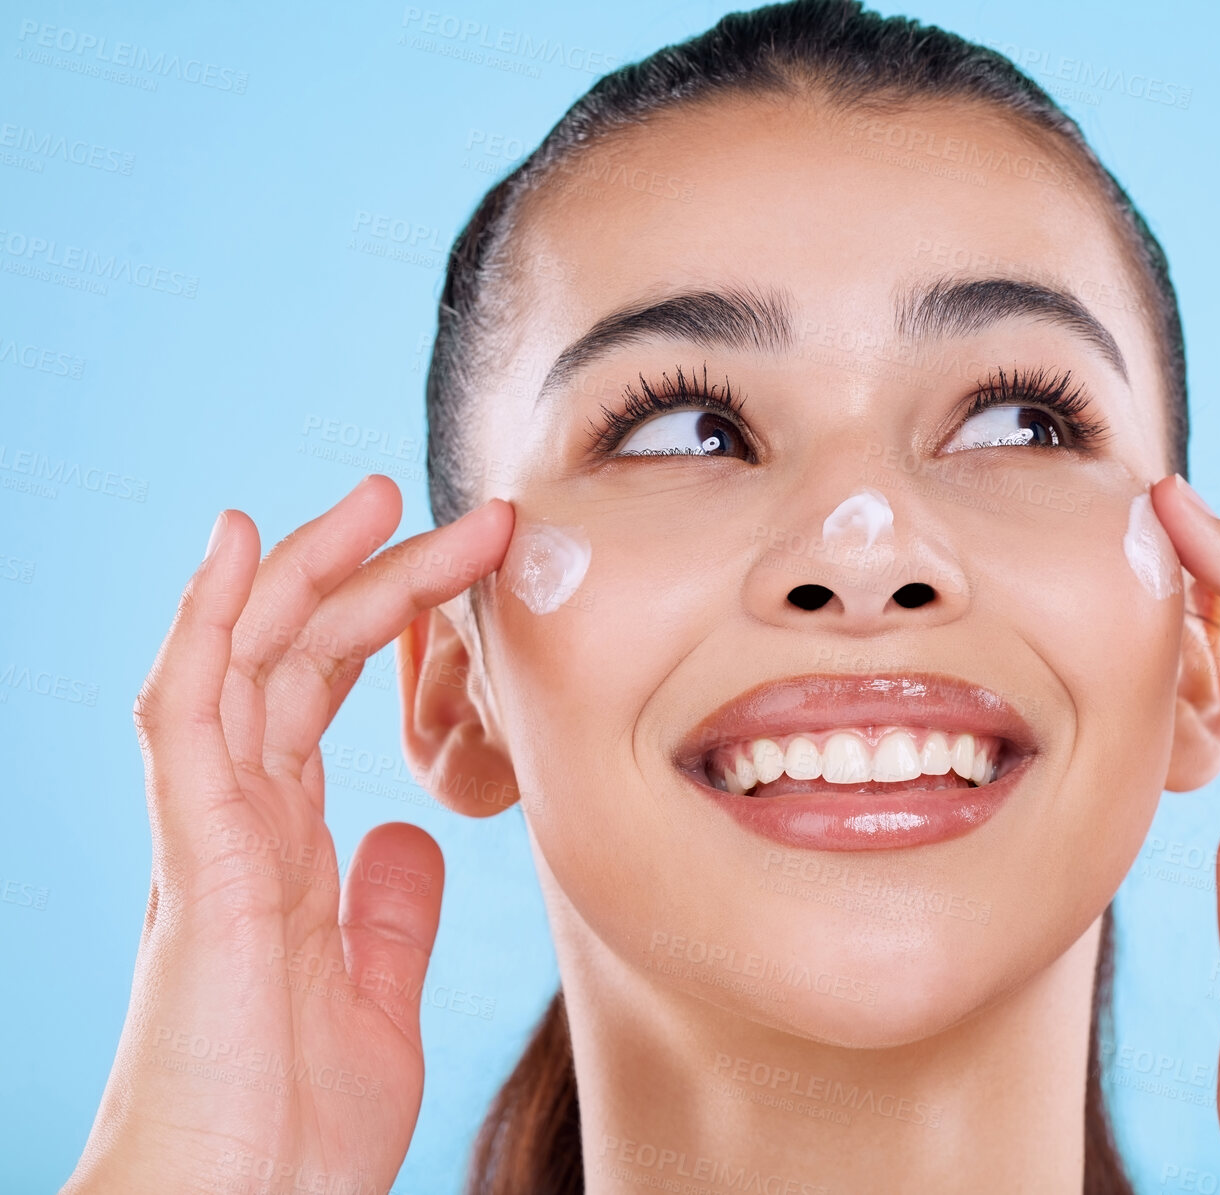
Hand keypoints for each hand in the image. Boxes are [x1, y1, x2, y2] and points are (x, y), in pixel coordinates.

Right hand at [62, 475, 511, 1194]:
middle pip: (293, 660)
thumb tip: (408, 834)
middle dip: (362, 572)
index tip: (453, 568)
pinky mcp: (195, 855)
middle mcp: (237, 823)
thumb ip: (387, 909)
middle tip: (428, 498)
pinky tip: (241, 546)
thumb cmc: (290, 1120)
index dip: (382, 623)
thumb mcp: (373, 993)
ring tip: (366, 493)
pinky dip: (207, 622)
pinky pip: (188, 712)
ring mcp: (209, 831)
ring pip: (243, 660)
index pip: (323, 697)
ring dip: (304, 568)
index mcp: (280, 849)